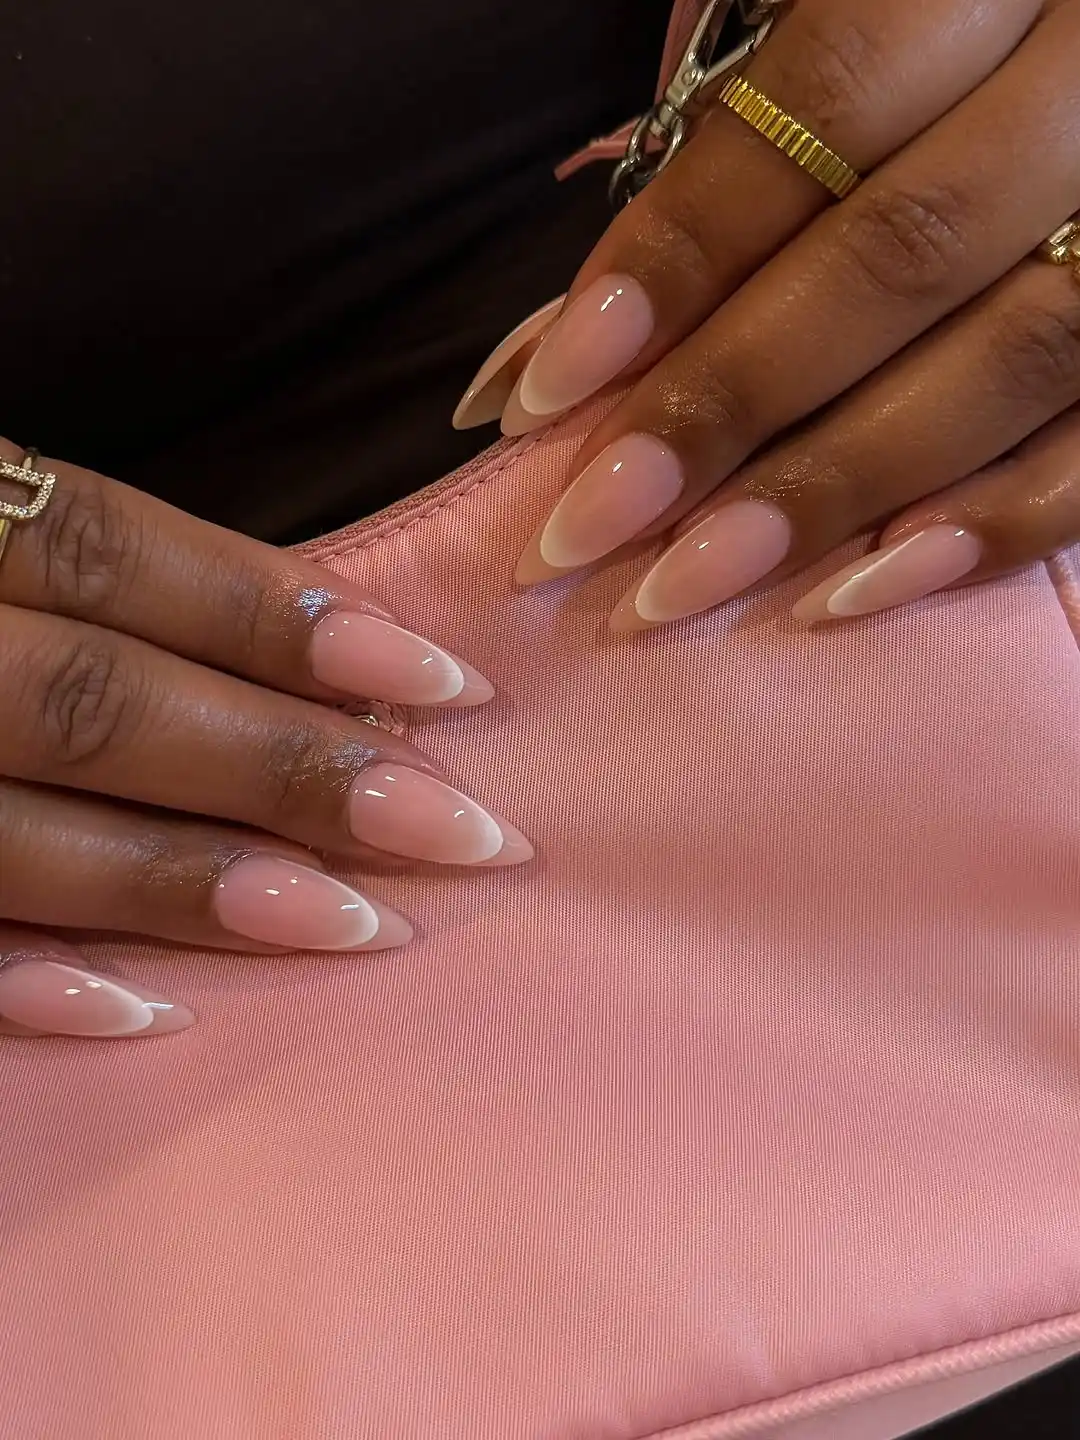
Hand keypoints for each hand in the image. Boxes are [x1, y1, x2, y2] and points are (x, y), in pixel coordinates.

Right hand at [0, 442, 529, 1038]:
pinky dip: (23, 983)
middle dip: (290, 771)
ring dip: (197, 887)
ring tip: (362, 927)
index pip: (121, 556)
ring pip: (14, 835)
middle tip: (464, 836)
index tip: (447, 687)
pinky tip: (156, 1017)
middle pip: (98, 702)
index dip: (285, 620)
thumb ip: (83, 566)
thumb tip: (310, 630)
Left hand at [463, 0, 1079, 624]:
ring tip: (685, 585)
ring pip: (1011, 360)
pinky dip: (992, 527)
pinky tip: (862, 591)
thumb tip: (576, 344)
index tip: (548, 390)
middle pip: (901, 256)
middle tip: (588, 528)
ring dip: (831, 492)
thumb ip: (739, 161)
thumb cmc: (944, 48)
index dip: (677, 255)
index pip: (820, 109)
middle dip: (726, 406)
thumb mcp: (851, 33)